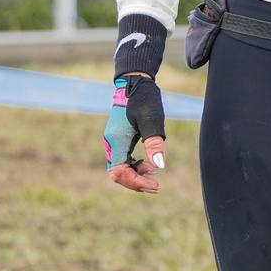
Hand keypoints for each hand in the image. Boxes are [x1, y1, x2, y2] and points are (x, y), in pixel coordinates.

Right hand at [105, 75, 167, 191]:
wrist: (135, 84)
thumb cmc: (144, 100)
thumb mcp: (152, 120)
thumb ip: (154, 143)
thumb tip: (159, 166)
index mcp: (116, 140)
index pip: (119, 172)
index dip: (135, 182)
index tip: (154, 185)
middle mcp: (112, 143)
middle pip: (118, 174)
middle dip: (136, 183)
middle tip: (156, 186)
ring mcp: (114, 142)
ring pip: (120, 168)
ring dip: (136, 176)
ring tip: (155, 177)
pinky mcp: (119, 140)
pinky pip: (123, 160)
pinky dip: (135, 167)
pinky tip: (149, 167)